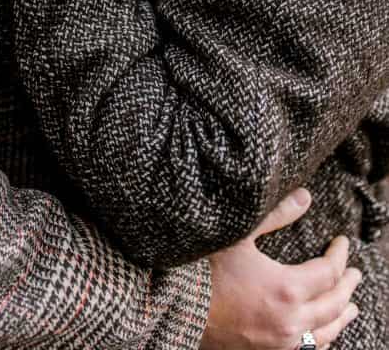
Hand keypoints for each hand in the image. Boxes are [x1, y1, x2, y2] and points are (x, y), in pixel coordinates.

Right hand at [202, 189, 360, 349]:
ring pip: (325, 333)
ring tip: (351, 307)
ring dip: (341, 317)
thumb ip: (276, 216)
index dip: (339, 256)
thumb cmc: (205, 268)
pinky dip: (323, 341)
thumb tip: (305, 197)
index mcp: (286, 289)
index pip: (328, 272)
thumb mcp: (239, 235)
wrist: (178, 308)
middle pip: (333, 304)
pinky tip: (325, 336)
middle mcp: (290, 321)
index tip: (341, 242)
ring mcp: (281, 342)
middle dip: (347, 286)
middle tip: (355, 273)